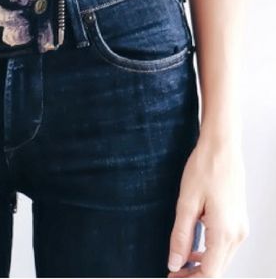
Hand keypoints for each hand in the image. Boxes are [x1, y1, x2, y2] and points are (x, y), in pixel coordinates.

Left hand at [167, 135, 248, 276]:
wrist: (222, 146)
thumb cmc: (204, 168)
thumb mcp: (186, 203)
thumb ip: (181, 236)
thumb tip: (175, 263)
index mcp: (224, 232)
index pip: (209, 273)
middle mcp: (237, 234)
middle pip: (217, 270)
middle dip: (195, 276)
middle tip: (172, 274)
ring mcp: (240, 228)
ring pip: (222, 259)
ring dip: (202, 266)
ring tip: (180, 265)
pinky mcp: (238, 221)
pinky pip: (225, 246)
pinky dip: (210, 253)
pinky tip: (193, 249)